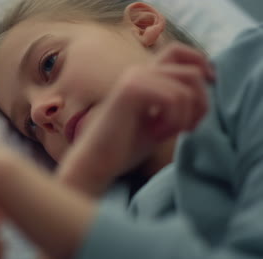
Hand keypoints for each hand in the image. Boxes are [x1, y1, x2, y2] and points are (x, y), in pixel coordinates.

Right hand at [57, 43, 212, 196]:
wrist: (96, 162)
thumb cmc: (125, 146)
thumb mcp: (160, 121)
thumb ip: (178, 103)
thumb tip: (206, 90)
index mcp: (143, 74)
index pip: (179, 52)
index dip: (201, 65)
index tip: (207, 92)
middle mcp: (138, 70)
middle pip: (191, 70)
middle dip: (201, 101)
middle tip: (188, 127)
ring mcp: (134, 78)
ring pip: (186, 88)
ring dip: (185, 117)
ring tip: (165, 133)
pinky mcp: (131, 90)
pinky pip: (173, 99)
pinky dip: (173, 120)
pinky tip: (155, 132)